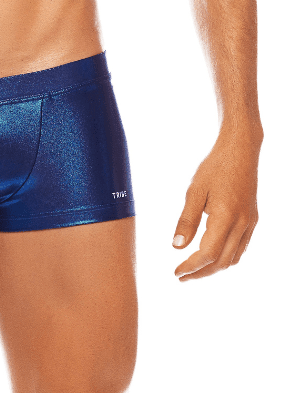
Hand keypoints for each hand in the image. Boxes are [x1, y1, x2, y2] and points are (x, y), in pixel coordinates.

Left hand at [171, 130, 260, 281]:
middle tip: (181, 277)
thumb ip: (186, 220)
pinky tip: (212, 255)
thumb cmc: (214, 167)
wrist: (240, 150)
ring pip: (233, 258)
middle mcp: (241, 224)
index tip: (176, 272)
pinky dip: (226, 257)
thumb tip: (177, 246)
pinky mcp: (252, 220)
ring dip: (213, 268)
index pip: (207, 253)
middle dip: (201, 273)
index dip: (191, 266)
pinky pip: (241, 248)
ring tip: (194, 269)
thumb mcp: (194, 191)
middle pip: (221, 262)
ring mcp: (250, 223)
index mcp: (226, 217)